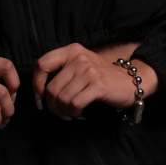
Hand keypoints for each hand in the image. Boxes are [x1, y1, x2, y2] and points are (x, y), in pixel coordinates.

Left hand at [32, 42, 158, 118]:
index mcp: (71, 51)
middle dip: (52, 106)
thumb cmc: (100, 77)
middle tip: (60, 112)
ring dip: (63, 112)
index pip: (41, 64)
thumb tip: (39, 90)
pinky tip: (78, 113)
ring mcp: (89, 71)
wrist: (129, 81)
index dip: (36, 84)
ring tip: (70, 113)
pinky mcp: (97, 85)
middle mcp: (79, 58)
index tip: (40, 98)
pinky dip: (74, 113)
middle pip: (51, 88)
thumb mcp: (80, 65)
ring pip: (62, 99)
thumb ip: (61, 71)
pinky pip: (75, 104)